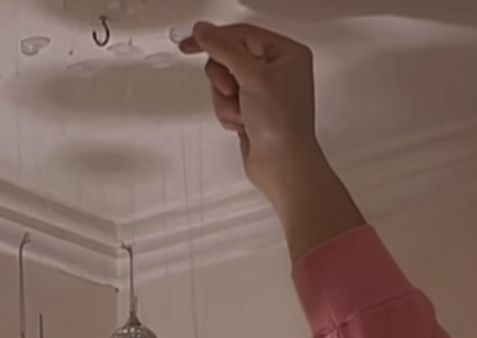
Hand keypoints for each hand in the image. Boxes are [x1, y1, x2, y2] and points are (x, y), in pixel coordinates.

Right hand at [180, 22, 317, 199]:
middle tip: (234, 90)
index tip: (191, 43)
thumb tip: (204, 31)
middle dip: (225, 79)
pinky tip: (242, 125)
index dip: (216, 38)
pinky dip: (228, 114)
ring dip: (226, 101)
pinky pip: (225, 102)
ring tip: (242, 114)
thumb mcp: (252, 76)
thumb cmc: (282, 125)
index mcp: (286, 53)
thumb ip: (224, 49)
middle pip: (229, 59)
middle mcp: (276, 70)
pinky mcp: (251, 111)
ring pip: (223, 83)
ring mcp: (262, 92)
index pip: (242, 34)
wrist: (282, 166)